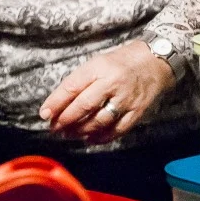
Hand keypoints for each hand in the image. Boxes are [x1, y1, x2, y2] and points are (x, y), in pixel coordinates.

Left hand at [39, 41, 176, 144]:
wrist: (155, 62)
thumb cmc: (120, 63)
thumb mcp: (96, 63)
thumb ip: (79, 82)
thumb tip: (57, 105)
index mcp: (99, 67)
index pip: (72, 86)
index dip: (55, 103)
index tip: (44, 114)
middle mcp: (113, 83)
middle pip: (84, 106)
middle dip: (65, 120)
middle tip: (54, 128)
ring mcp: (126, 99)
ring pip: (99, 121)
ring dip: (80, 130)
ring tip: (69, 134)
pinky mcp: (137, 111)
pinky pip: (117, 129)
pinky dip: (101, 137)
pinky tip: (89, 138)